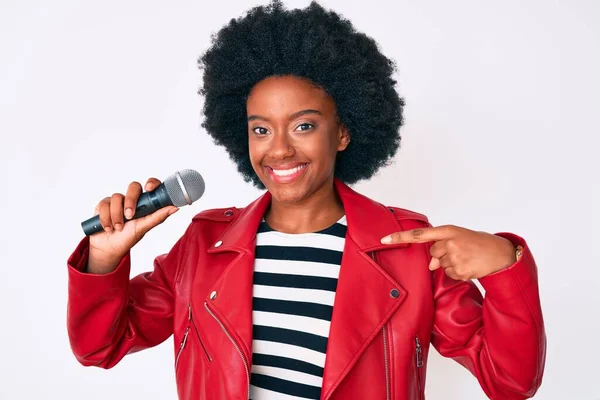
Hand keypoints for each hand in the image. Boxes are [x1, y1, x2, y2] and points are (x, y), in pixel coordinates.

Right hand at [87, 178, 178, 273]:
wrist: (108, 248)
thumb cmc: (128, 237)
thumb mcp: (144, 228)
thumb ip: (158, 217)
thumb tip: (176, 207)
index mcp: (144, 203)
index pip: (150, 185)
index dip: (151, 183)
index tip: (149, 188)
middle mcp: (131, 199)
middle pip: (133, 186)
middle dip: (130, 201)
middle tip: (129, 216)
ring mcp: (117, 201)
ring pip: (116, 197)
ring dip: (116, 216)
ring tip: (118, 228)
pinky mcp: (103, 205)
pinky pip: (103, 204)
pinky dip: (105, 218)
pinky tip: (107, 228)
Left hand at [381, 225, 515, 279]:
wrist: (502, 254)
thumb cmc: (478, 243)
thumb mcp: (459, 238)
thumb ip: (441, 246)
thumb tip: (431, 265)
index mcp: (448, 230)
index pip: (419, 235)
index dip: (400, 237)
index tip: (384, 239)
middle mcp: (450, 243)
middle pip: (432, 254)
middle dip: (442, 255)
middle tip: (461, 251)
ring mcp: (455, 258)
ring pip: (440, 265)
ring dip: (450, 264)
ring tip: (467, 258)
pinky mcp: (460, 271)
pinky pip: (449, 275)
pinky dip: (457, 273)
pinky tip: (469, 267)